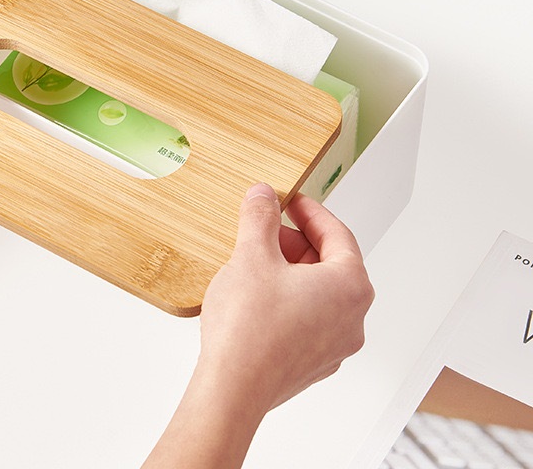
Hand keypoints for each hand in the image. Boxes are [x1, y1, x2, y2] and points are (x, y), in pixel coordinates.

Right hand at [142, 183, 373, 468]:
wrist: (232, 390)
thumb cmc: (249, 327)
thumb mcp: (252, 254)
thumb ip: (260, 216)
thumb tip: (263, 194)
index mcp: (349, 286)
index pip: (338, 234)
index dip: (311, 212)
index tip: (291, 200)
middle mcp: (352, 318)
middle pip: (330, 264)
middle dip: (296, 241)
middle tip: (266, 228)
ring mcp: (334, 346)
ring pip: (318, 293)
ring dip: (291, 270)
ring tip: (256, 260)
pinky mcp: (312, 364)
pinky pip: (307, 319)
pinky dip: (287, 299)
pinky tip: (255, 295)